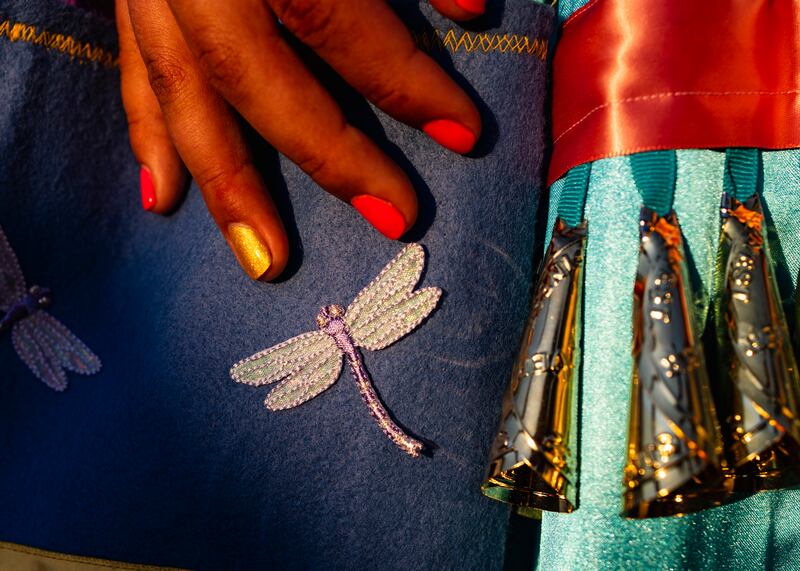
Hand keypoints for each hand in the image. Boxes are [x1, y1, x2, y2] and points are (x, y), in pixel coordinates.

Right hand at [116, 0, 483, 280]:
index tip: (465, 135)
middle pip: (258, 77)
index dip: (406, 81)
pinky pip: (133, 77)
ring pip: (184, 97)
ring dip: (227, 185)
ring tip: (264, 260)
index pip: (337, 17)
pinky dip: (149, 140)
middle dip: (328, 156)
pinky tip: (161, 200)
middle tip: (394, 220)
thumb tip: (475, 7)